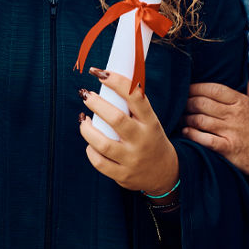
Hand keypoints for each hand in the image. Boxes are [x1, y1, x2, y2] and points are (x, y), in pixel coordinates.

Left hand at [78, 68, 178, 195]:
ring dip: (87, 129)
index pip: (136, 97)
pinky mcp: (122, 175)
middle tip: (86, 95)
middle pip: (116, 119)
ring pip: (103, 143)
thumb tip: (108, 78)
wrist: (165, 173)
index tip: (100, 73)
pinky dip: (90, 150)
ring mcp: (132, 159)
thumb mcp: (150, 121)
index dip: (117, 82)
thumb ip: (133, 106)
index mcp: (150, 122)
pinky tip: (90, 143)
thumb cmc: (150, 139)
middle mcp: (142, 140)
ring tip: (83, 120)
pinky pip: (99, 163)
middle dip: (96, 104)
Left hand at [182, 82, 248, 181]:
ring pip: (200, 120)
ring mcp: (230, 131)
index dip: (197, 87)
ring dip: (187, 118)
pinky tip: (186, 132)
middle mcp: (233, 115)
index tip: (187, 88)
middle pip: (202, 103)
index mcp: (241, 102)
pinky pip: (204, 139)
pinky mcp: (227, 148)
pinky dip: (192, 134)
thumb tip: (244, 75)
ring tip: (181, 117)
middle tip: (180, 103)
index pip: (213, 89)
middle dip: (187, 102)